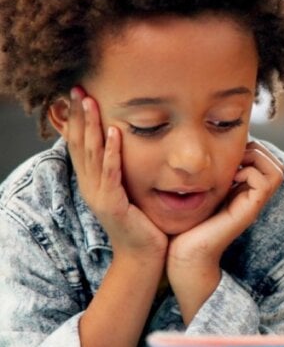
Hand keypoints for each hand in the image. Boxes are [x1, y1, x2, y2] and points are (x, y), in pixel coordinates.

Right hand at [63, 88, 166, 259]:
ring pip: (91, 154)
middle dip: (78, 115)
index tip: (78, 95)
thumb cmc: (142, 225)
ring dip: (91, 126)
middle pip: (79, 144)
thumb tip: (126, 150)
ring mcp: (99, 195)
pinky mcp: (113, 204)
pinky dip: (111, 152)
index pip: (80, 145)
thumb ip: (123, 173)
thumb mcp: (128, 193)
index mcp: (93, 182)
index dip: (77, 120)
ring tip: (90, 102)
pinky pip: (111, 172)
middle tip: (77, 89)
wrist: (144, 257)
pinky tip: (114, 133)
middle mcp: (90, 186)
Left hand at [167, 142, 283, 320]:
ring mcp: (253, 205)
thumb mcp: (196, 194)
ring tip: (231, 166)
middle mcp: (252, 198)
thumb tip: (203, 152)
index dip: (250, 148)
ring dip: (255, 160)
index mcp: (242, 192)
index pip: (264, 159)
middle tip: (230, 157)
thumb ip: (207, 177)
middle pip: (275, 163)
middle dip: (255, 150)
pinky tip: (228, 179)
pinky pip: (264, 181)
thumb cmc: (183, 227)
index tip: (224, 152)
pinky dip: (248, 171)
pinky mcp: (248, 212)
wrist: (184, 257)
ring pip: (276, 169)